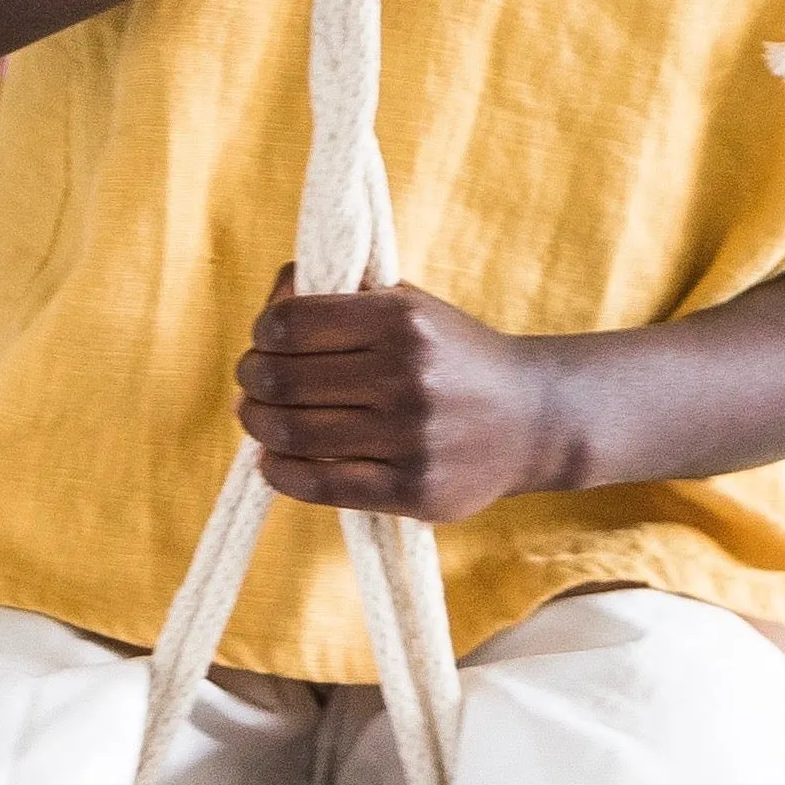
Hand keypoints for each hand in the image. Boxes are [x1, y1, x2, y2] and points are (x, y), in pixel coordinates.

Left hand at [237, 273, 562, 518]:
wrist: (533, 418)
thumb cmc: (455, 354)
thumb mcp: (411, 305)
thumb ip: (342, 295)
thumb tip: (270, 309)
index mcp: (402, 318)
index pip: (292, 323)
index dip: (263, 332)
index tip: (264, 340)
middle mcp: (406, 375)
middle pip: (283, 380)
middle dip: (252, 380)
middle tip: (250, 382)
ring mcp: (410, 437)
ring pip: (294, 433)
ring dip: (258, 425)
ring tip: (257, 418)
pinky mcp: (412, 490)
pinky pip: (319, 485)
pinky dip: (280, 473)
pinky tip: (274, 461)